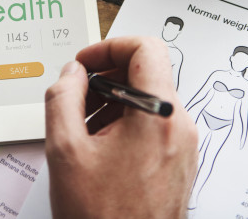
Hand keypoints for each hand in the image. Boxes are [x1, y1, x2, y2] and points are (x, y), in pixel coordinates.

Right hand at [45, 37, 197, 218]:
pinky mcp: (180, 164)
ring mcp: (184, 147)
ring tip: (83, 130)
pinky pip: (155, 126)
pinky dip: (126, 125)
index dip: (109, 46)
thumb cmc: (103, 217)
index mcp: (158, 115)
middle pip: (147, 73)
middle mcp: (180, 127)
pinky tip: (99, 150)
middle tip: (76, 97)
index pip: (146, 48)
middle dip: (106, 78)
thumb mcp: (65, 150)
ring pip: (149, 101)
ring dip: (113, 103)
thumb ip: (62, 98)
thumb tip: (71, 74)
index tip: (85, 63)